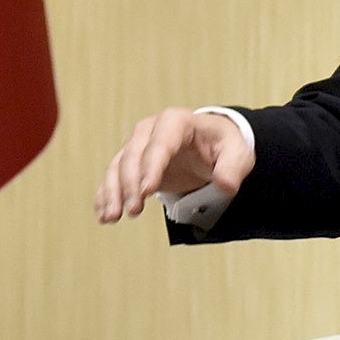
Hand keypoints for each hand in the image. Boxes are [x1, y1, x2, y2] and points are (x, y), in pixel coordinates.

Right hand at [95, 108, 254, 223]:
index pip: (160, 144)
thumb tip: (225, 185)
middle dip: (129, 184)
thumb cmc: (223, 145)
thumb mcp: (237, 153)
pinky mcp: (132, 162)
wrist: (211, 143)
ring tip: (111, 217)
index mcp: (176, 122)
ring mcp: (138, 145)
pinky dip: (106, 194)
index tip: (146, 191)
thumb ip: (232, 168)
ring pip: (117, 166)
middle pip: (133, 155)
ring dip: (112, 192)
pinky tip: (103, 214)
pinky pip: (113, 176)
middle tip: (133, 211)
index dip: (151, 166)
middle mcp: (150, 130)